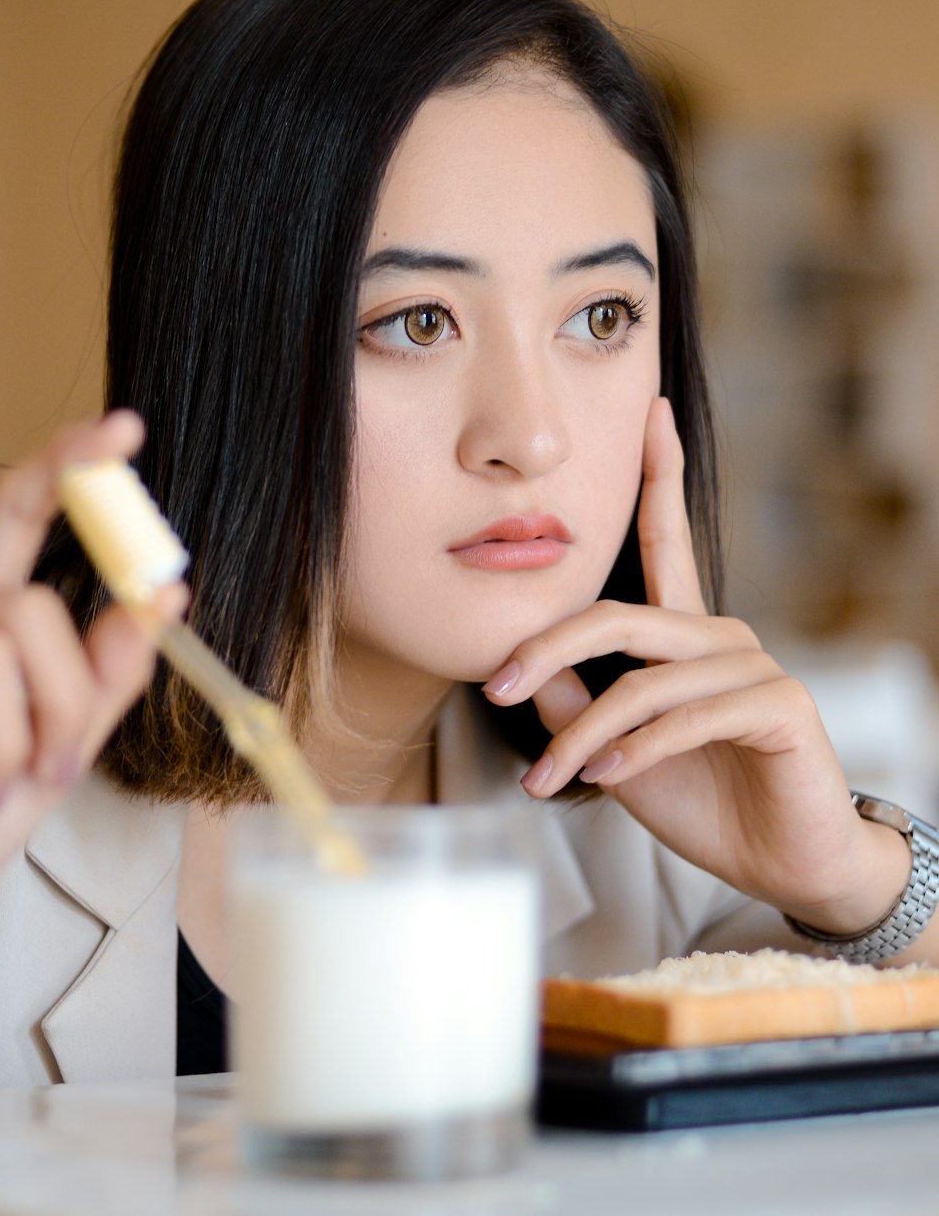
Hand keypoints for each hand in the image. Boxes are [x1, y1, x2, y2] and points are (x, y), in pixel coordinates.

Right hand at [0, 412, 186, 920]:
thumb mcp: (58, 752)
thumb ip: (104, 682)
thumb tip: (164, 599)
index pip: (19, 536)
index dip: (61, 475)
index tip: (119, 430)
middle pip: (13, 526)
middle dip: (71, 472)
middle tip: (125, 429)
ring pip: (30, 618)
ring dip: (58, 709)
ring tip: (27, 777)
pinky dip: (10, 739)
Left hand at [483, 397, 909, 935]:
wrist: (782, 863)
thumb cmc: (701, 799)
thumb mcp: (616, 748)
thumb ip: (573, 702)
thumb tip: (522, 666)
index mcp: (685, 636)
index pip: (668, 542)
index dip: (661, 476)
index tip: (652, 412)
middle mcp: (721, 637)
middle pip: (618, 616)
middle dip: (547, 646)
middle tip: (494, 686)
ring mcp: (755, 666)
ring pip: (640, 682)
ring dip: (582, 735)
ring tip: (547, 778)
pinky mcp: (781, 705)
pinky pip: (688, 715)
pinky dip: (639, 747)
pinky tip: (611, 776)